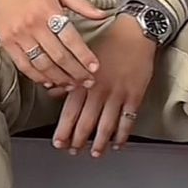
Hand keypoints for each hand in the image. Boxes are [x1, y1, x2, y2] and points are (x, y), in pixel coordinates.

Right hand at [0, 0, 106, 90]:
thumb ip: (80, 3)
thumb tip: (102, 15)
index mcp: (48, 9)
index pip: (70, 38)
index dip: (84, 55)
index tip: (94, 67)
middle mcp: (33, 24)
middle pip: (58, 56)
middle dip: (76, 72)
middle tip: (88, 81)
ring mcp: (19, 36)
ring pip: (43, 64)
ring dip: (60, 78)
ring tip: (72, 84)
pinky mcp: (8, 44)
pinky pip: (25, 66)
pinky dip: (38, 77)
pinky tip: (50, 81)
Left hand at [52, 15, 155, 157]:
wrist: (134, 34)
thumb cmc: (107, 45)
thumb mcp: (82, 58)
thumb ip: (67, 79)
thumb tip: (52, 93)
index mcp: (84, 81)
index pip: (70, 111)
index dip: (63, 130)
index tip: (58, 143)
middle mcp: (99, 90)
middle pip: (86, 122)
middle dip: (78, 140)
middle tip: (73, 152)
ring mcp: (118, 94)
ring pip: (106, 125)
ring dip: (99, 142)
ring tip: (95, 153)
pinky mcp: (135, 96)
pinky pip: (128, 121)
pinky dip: (123, 135)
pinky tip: (118, 144)